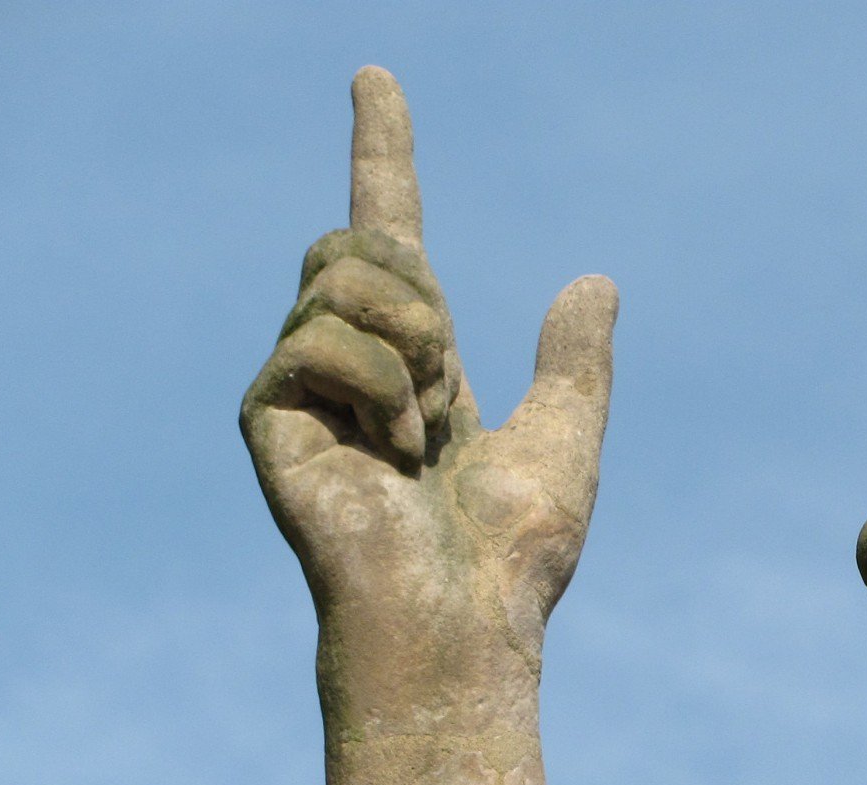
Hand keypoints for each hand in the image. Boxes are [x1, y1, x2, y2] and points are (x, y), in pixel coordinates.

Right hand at [242, 67, 616, 709]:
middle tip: (449, 391)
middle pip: (360, 237)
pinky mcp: (269, 413)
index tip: (377, 81)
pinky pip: (323, 336)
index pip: (393, 230)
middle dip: (423, 295)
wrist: (462, 622)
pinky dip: (384, 391)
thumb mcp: (565, 440)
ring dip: (413, 348)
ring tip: (422, 441)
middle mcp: (351, 361)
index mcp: (417, 356)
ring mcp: (303, 386)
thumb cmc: (511, 559)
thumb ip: (574, 365)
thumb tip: (596, 281)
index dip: (385, 154)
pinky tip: (391, 459)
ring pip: (344, 275)